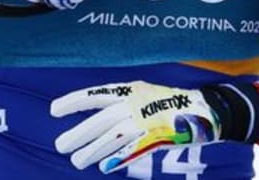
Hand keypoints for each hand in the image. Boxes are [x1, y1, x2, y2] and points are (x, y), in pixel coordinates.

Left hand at [51, 81, 220, 174]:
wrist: (204, 109)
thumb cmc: (168, 104)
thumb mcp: (142, 96)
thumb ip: (121, 107)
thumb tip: (94, 123)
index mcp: (129, 91)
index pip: (95, 95)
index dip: (74, 102)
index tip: (54, 110)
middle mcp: (135, 104)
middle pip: (101, 120)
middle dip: (79, 133)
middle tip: (60, 145)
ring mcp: (147, 121)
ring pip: (113, 137)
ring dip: (93, 150)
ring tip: (75, 161)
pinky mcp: (159, 137)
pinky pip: (134, 149)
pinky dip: (118, 158)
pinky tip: (103, 166)